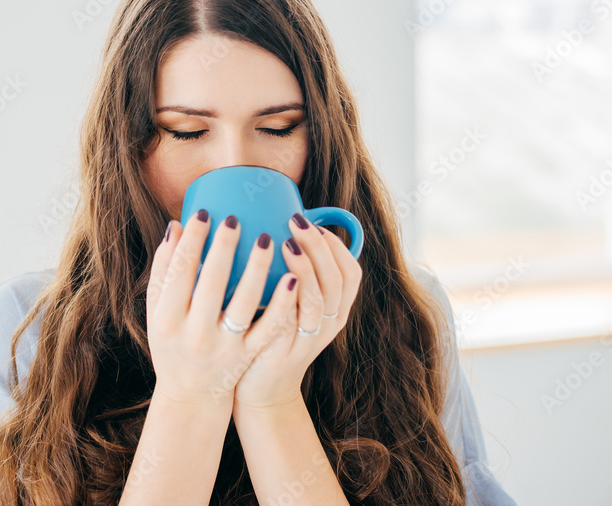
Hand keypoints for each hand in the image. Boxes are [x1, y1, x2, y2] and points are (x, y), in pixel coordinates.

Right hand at [146, 209, 298, 408]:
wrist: (191, 396)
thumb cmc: (172, 344)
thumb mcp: (157, 312)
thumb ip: (164, 270)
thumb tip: (177, 225)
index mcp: (167, 319)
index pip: (179, 272)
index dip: (192, 241)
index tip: (204, 214)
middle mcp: (195, 333)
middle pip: (211, 283)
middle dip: (223, 247)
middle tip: (235, 218)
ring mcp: (224, 346)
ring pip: (244, 302)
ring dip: (257, 268)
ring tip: (267, 238)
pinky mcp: (248, 355)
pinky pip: (269, 328)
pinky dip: (281, 304)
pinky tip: (291, 278)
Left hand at [231, 213, 362, 412]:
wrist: (260, 391)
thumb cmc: (273, 337)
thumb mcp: (294, 306)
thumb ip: (296, 275)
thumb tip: (280, 226)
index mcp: (335, 312)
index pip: (351, 273)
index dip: (336, 245)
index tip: (314, 223)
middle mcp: (327, 326)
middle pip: (335, 280)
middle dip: (318, 245)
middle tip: (295, 221)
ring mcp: (306, 341)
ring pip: (316, 300)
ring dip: (304, 266)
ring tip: (284, 242)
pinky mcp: (282, 353)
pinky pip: (288, 322)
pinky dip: (286, 298)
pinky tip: (276, 279)